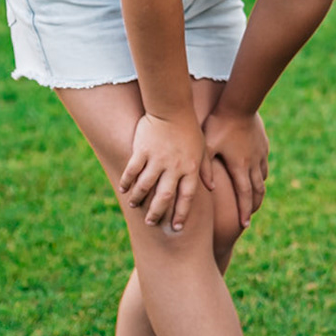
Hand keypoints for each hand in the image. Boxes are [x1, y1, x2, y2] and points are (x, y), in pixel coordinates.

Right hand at [120, 113, 204, 229]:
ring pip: (145, 186)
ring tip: (135, 206)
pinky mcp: (142, 150)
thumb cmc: (190, 129)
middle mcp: (174, 167)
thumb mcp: (203, 149)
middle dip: (158, 213)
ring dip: (139, 199)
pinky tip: (124, 189)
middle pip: (165, 196)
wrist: (172, 108)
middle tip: (151, 222)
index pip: (187, 197)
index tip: (177, 227)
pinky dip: (127, 182)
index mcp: (190, 168)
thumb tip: (211, 188)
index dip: (182, 214)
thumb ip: (206, 170)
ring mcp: (157, 159)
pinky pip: (132, 170)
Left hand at [202, 110, 268, 230]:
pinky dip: (261, 175)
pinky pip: (264, 165)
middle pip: (257, 192)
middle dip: (252, 207)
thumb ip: (205, 169)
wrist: (239, 104)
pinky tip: (256, 176)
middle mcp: (253, 164)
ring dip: (258, 192)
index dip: (244, 212)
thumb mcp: (206, 147)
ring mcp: (260, 154)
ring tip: (252, 200)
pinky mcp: (264, 145)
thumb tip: (210, 189)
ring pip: (262, 179)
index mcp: (239, 167)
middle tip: (248, 218)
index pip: (244, 196)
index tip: (244, 225)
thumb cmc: (218, 125)